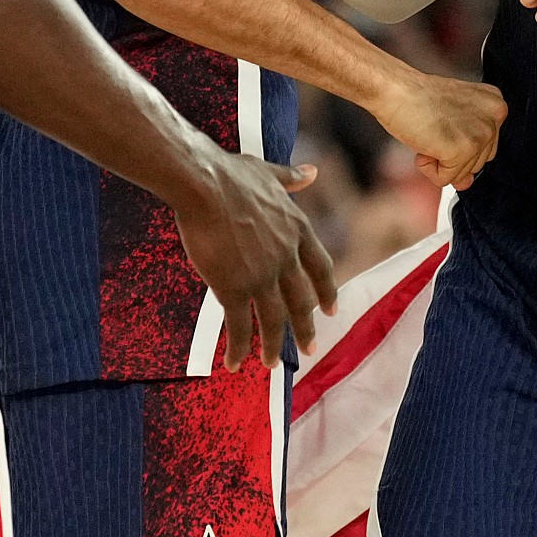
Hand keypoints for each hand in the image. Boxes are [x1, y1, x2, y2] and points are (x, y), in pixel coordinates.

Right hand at [172, 154, 337, 369]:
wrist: (203, 184)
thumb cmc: (230, 174)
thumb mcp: (269, 172)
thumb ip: (291, 178)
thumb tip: (312, 172)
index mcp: (297, 229)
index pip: (321, 268)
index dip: (326, 290)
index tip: (332, 309)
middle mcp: (286, 257)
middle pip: (301, 301)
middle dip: (306, 328)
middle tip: (309, 349)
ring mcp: (263, 275)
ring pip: (274, 320)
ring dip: (274, 346)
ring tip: (272, 365)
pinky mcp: (235, 288)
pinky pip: (240, 326)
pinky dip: (239, 348)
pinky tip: (235, 363)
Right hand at [368, 68, 506, 189]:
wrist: (393, 89)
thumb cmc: (417, 98)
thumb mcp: (453, 119)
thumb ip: (468, 151)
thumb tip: (466, 183)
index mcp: (495, 104)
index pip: (485, 148)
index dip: (458, 143)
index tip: (444, 123)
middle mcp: (495, 117)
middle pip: (477, 164)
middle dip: (450, 154)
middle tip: (434, 128)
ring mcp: (481, 134)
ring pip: (461, 174)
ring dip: (439, 160)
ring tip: (429, 132)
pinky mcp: (462, 150)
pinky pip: (444, 179)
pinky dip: (428, 168)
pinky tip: (423, 142)